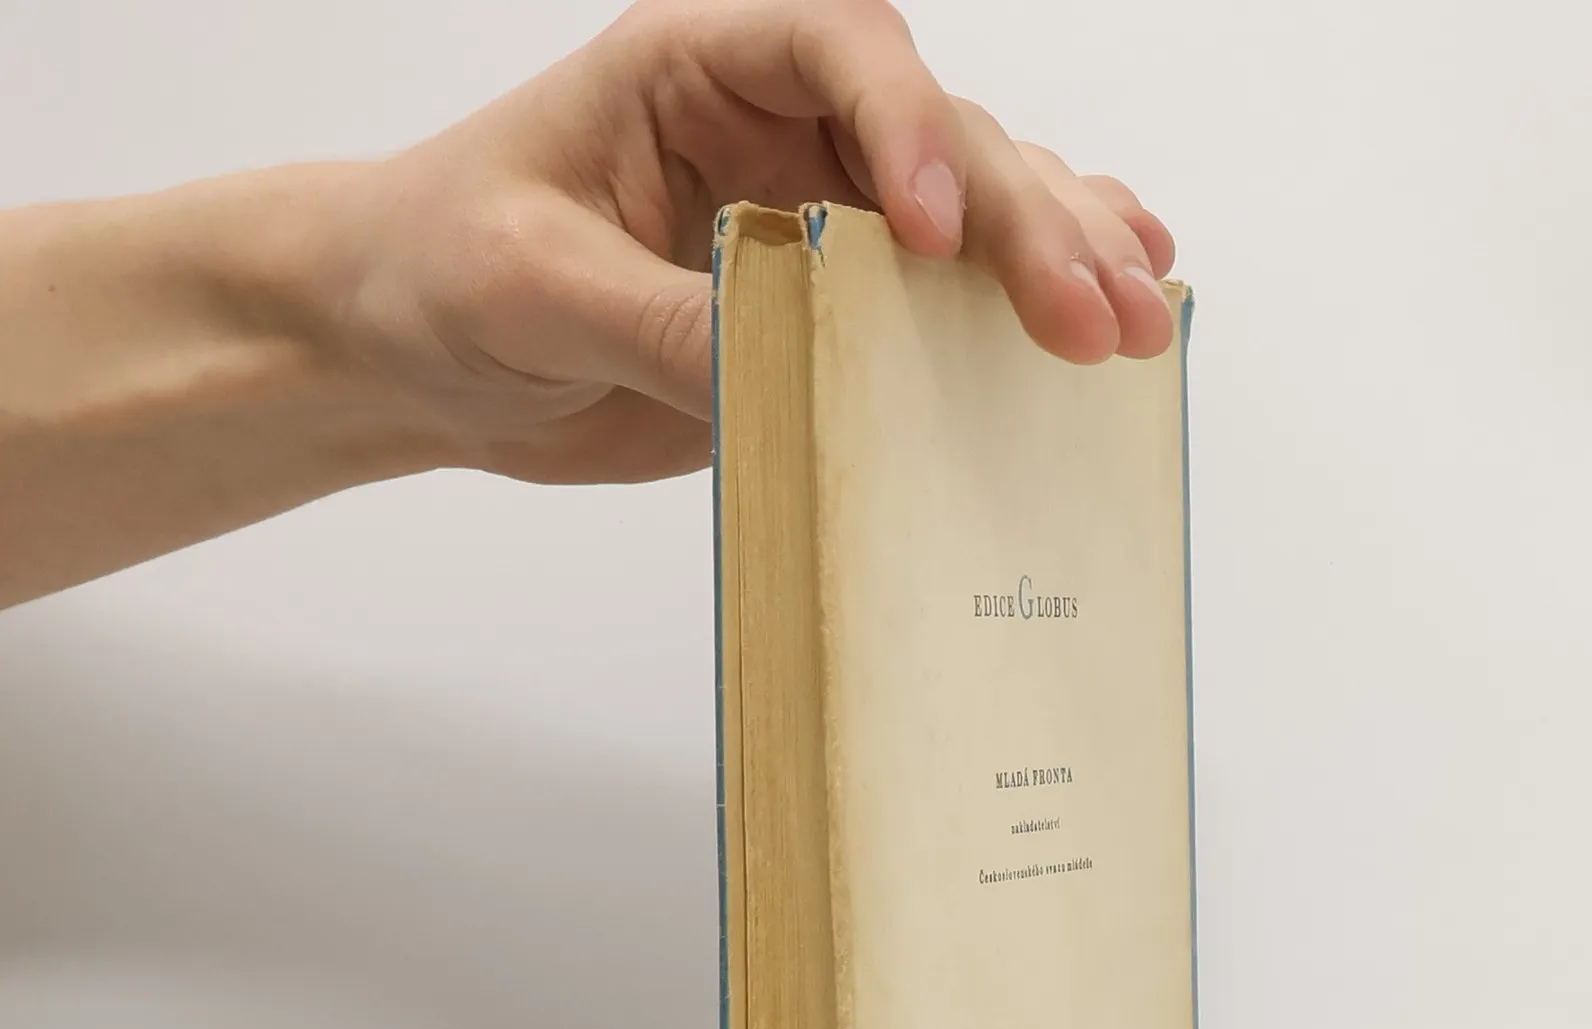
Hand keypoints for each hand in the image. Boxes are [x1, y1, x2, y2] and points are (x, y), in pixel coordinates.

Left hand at [326, 0, 1178, 485]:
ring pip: (974, 204)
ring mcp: (818, 214)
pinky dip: (1025, 298)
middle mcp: (779, 125)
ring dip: (1062, 257)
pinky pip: (948, 292)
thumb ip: (664, 322)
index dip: (909, 130)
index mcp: (701, 68)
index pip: (839, 52)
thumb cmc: (442, 271)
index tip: (936, 235)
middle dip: (1027, 224)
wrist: (413, 349)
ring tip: (1140, 321)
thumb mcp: (534, 290)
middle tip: (1096, 317)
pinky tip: (1114, 299)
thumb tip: (788, 377)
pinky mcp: (831, 306)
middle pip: (939, 140)